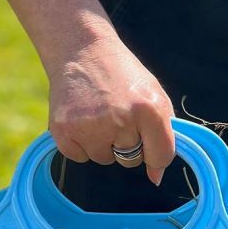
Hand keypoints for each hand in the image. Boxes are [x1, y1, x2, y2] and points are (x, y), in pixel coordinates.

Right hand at [46, 31, 174, 185]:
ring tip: (97, 113)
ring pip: (104, 159)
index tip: (149, 146)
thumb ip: (163, 135)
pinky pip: (80, 158)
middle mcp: (120, 119)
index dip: (156, 156)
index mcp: (149, 109)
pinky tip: (81, 118)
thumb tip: (155, 179)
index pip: (161, 156)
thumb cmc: (123, 76)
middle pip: (130, 160)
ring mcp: (89, 126)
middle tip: (116, 114)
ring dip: (102, 143)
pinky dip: (81, 143)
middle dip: (126, 143)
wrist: (82, 50)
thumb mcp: (154, 96)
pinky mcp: (64, 131)